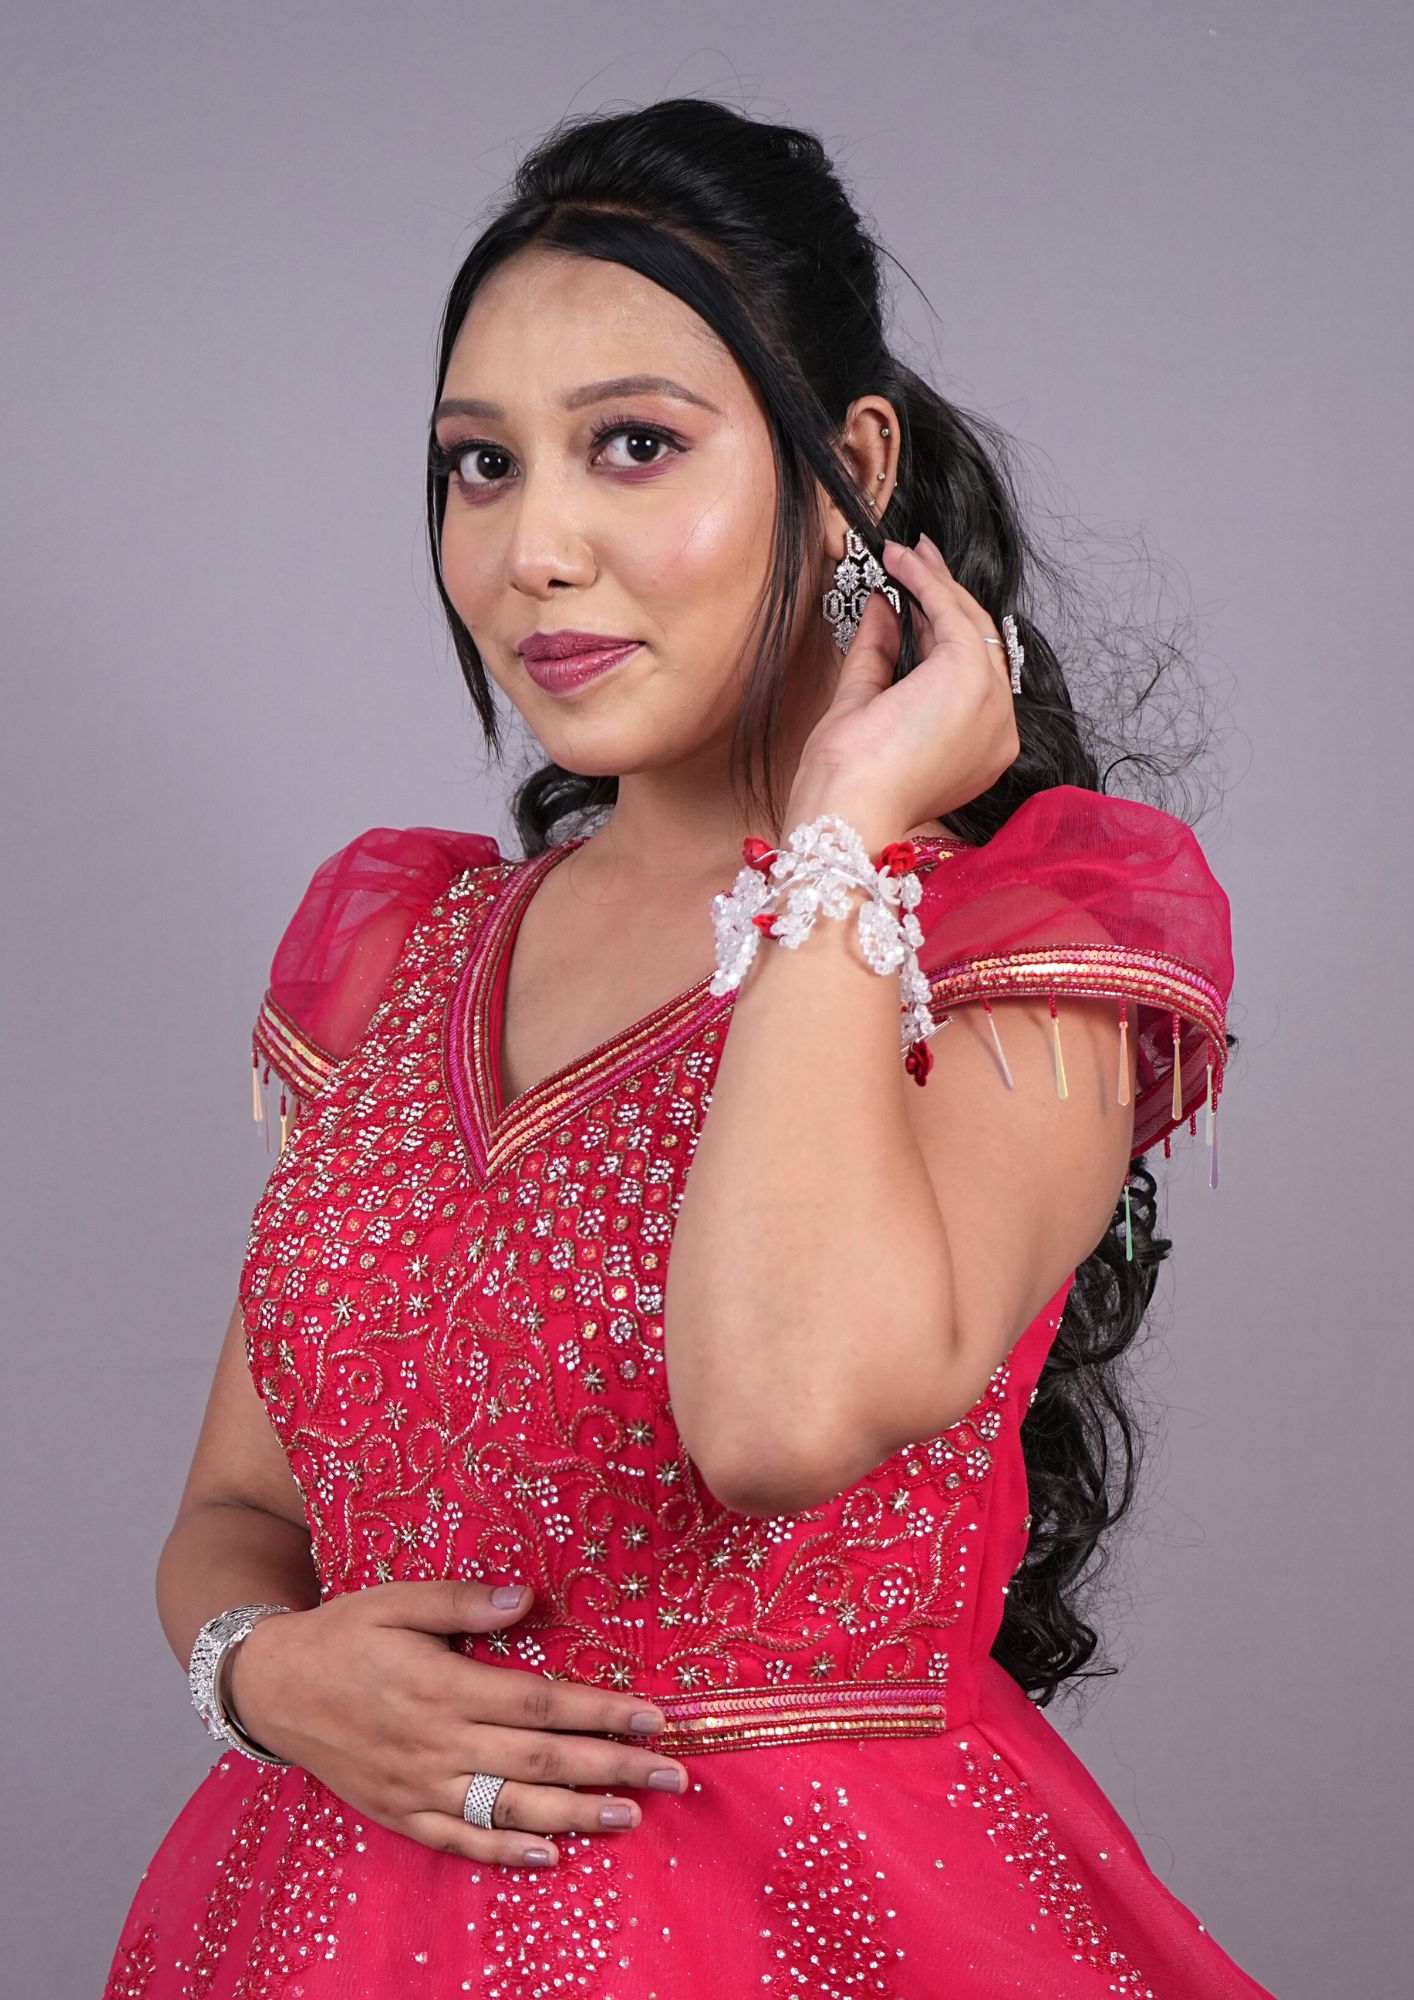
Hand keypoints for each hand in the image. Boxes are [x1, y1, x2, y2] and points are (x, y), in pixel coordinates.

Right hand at [223, 1579, 688, 1870]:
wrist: (271, 1688)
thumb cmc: (342, 1634)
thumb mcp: (395, 1599)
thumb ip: (461, 1601)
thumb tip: (526, 1600)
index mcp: (442, 1686)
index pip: (539, 1703)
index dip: (599, 1711)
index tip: (652, 1715)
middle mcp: (436, 1743)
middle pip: (540, 1758)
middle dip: (612, 1765)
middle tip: (673, 1773)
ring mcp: (419, 1786)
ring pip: (511, 1806)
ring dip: (576, 1813)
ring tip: (631, 1814)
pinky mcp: (400, 1813)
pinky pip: (461, 1840)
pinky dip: (507, 1853)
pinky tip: (551, 1855)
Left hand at [792, 533, 1020, 834]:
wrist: (846, 813)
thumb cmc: (848, 787)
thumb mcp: (862, 707)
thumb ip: (877, 655)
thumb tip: (883, 607)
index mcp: (979, 747)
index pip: (966, 671)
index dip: (941, 627)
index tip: (918, 591)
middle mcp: (997, 728)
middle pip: (976, 643)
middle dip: (943, 594)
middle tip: (916, 555)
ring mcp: (991, 703)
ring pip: (971, 624)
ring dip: (936, 583)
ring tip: (905, 554)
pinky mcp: (972, 678)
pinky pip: (954, 614)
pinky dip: (928, 582)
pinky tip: (903, 562)